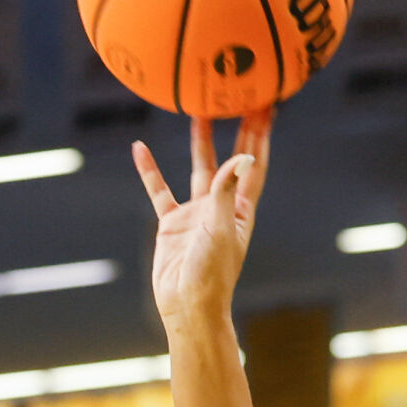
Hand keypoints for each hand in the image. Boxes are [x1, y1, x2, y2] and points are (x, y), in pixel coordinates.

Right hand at [132, 109, 271, 326]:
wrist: (187, 307)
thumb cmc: (211, 275)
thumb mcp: (221, 229)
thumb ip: (227, 191)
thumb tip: (243, 156)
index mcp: (241, 210)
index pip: (254, 164)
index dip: (259, 135)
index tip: (266, 106)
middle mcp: (222, 208)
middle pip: (231, 160)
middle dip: (237, 130)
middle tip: (239, 99)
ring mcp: (196, 214)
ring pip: (198, 169)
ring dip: (200, 142)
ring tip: (198, 111)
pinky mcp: (172, 224)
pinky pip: (159, 190)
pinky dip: (150, 170)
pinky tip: (140, 148)